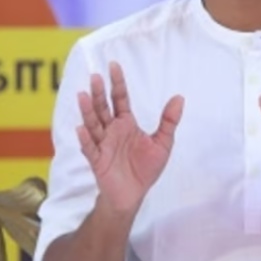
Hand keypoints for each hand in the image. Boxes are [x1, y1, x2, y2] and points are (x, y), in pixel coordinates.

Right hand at [75, 62, 184, 215]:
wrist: (134, 195)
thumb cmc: (145, 168)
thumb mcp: (163, 143)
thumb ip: (169, 121)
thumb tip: (179, 97)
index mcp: (126, 123)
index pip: (120, 98)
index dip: (117, 83)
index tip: (114, 65)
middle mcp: (112, 130)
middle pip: (103, 108)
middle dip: (99, 93)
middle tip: (96, 76)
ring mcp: (103, 145)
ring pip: (93, 125)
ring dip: (87, 111)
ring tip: (83, 95)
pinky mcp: (98, 161)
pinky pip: (90, 149)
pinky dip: (85, 139)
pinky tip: (81, 129)